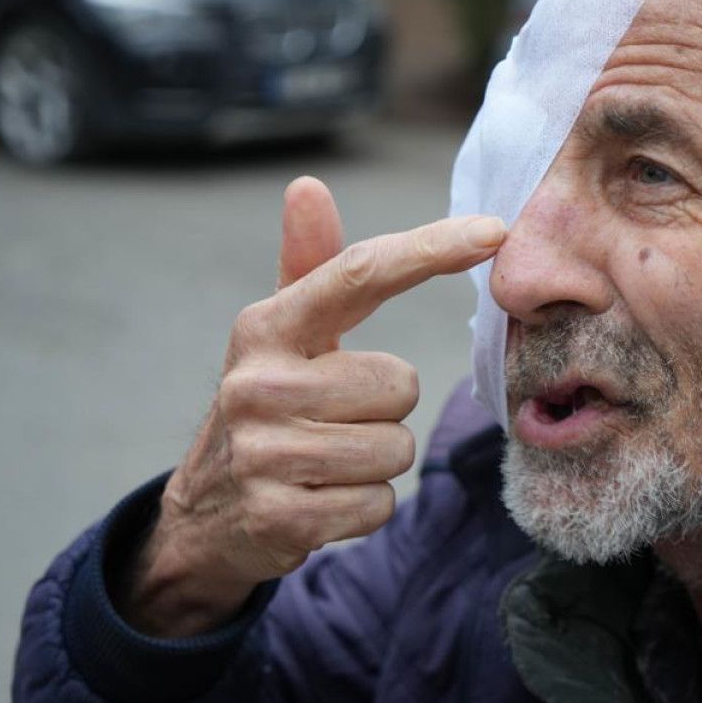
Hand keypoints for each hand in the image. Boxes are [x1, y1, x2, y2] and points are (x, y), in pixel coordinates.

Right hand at [121, 177, 504, 636]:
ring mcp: (264, 452)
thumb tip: (308, 185)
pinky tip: (319, 500)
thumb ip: (308, 266)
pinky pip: (378, 505)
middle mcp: (259, 383)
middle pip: (400, 385)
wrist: (206, 516)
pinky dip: (362, 508)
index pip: (359, 274)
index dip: (431, 249)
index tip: (495, 230)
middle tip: (336, 421)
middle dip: (385, 410)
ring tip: (326, 463)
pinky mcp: (279, 516)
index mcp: (267, 328)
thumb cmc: (268, 409)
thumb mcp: (281, 339)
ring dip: (376, 463)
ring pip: (395, 450)